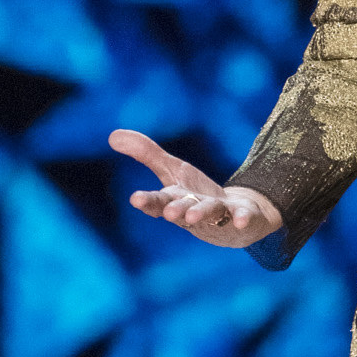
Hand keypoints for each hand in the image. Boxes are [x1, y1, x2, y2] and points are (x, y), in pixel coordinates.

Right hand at [110, 130, 283, 247]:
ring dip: (202, 213)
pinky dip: (243, 219)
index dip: (148, 201)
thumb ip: (146, 154)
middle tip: (169, 212)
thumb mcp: (173, 171)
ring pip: (210, 214)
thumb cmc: (197, 196)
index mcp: (176, 201)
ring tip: (193, 215)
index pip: (159, 202)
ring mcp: (220, 216)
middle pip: (183, 210)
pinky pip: (244, 218)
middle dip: (177, 210)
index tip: (135, 198)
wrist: (234, 218)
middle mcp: (195, 211)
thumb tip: (112, 135)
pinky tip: (242, 220)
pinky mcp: (244, 217)